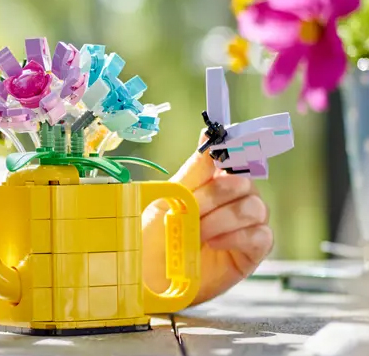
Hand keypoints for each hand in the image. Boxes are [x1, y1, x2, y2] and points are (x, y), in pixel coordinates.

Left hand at [143, 130, 271, 304]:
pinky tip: (214, 243)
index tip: (221, 144)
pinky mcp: (251, 252)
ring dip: (223, 218)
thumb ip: (194, 170)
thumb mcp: (169, 198)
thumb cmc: (154, 237)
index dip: (234, 146)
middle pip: (243, 182)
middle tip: (191, 210)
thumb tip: (208, 132)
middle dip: (215, 195)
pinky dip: (236, 236)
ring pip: (255, 207)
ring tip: (198, 232)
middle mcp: (233, 201)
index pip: (233, 157)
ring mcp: (245, 226)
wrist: (149, 276)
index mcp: (212, 182)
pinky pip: (261, 235)